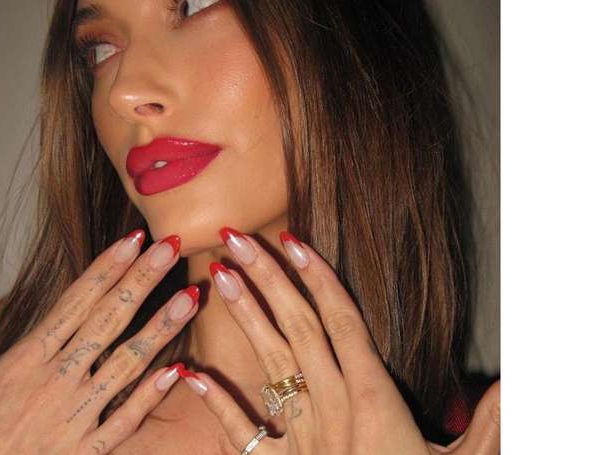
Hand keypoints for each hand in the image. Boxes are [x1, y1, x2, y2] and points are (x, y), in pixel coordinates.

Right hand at [0, 230, 198, 453]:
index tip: (134, 240)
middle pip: (108, 319)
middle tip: (173, 248)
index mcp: (22, 360)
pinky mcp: (83, 451)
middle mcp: (55, 381)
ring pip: (127, 364)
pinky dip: (151, 396)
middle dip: (143, 280)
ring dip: (162, 329)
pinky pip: (124, 420)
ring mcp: (74, 416)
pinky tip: (179, 371)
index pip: (75, 301)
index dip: (107, 268)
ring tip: (191, 298)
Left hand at [181, 227, 499, 454]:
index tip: (292, 240)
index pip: (343, 323)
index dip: (318, 278)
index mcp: (374, 400)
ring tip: (218, 277)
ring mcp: (302, 437)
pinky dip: (218, 404)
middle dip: (267, 279)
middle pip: (298, 329)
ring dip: (243, 318)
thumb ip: (490, 424)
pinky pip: (244, 435)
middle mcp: (332, 408)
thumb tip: (517, 385)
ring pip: (269, 365)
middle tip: (234, 238)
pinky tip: (190, 375)